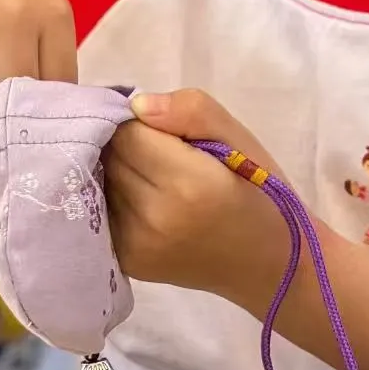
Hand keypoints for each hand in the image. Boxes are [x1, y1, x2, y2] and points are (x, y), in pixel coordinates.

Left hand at [104, 90, 289, 303]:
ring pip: (103, 182)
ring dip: (121, 172)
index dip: (143, 123)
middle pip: (111, 157)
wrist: (265, 263)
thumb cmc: (259, 190)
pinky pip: (104, 210)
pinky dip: (118, 198)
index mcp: (188, 182)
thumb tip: (137, 106)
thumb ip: (190, 110)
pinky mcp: (126, 261)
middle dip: (129, 145)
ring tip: (157, 178)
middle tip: (163, 153)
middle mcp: (154, 218)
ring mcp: (136, 245)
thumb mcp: (239, 137)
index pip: (128, 132)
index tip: (166, 131)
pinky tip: (147, 201)